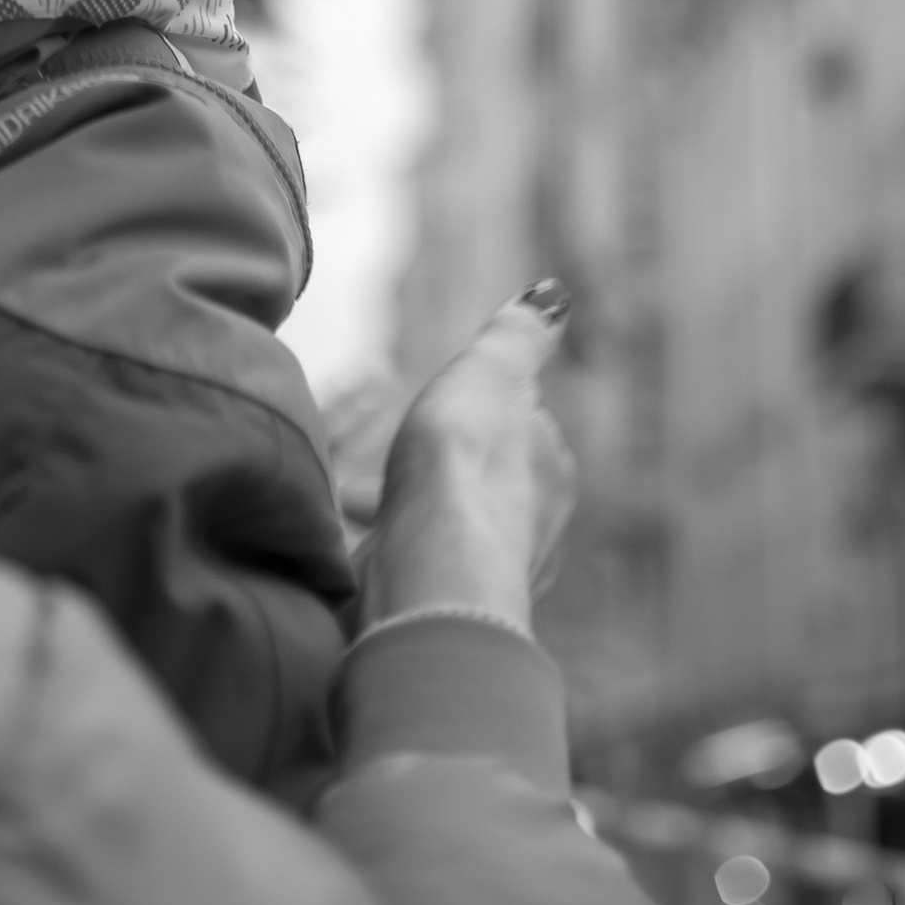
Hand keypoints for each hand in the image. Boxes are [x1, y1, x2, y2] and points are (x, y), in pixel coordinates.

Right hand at [357, 283, 576, 634]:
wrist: (433, 566)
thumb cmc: (466, 462)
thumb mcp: (493, 370)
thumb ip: (518, 336)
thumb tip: (555, 296)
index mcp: (551, 472)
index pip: (520, 426)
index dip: (478, 408)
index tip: (444, 402)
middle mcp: (534, 530)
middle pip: (481, 478)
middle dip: (440, 463)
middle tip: (400, 451)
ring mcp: (488, 577)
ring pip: (443, 523)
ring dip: (405, 505)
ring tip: (354, 491)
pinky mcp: (443, 608)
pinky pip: (411, 559)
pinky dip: (384, 539)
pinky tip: (350, 532)